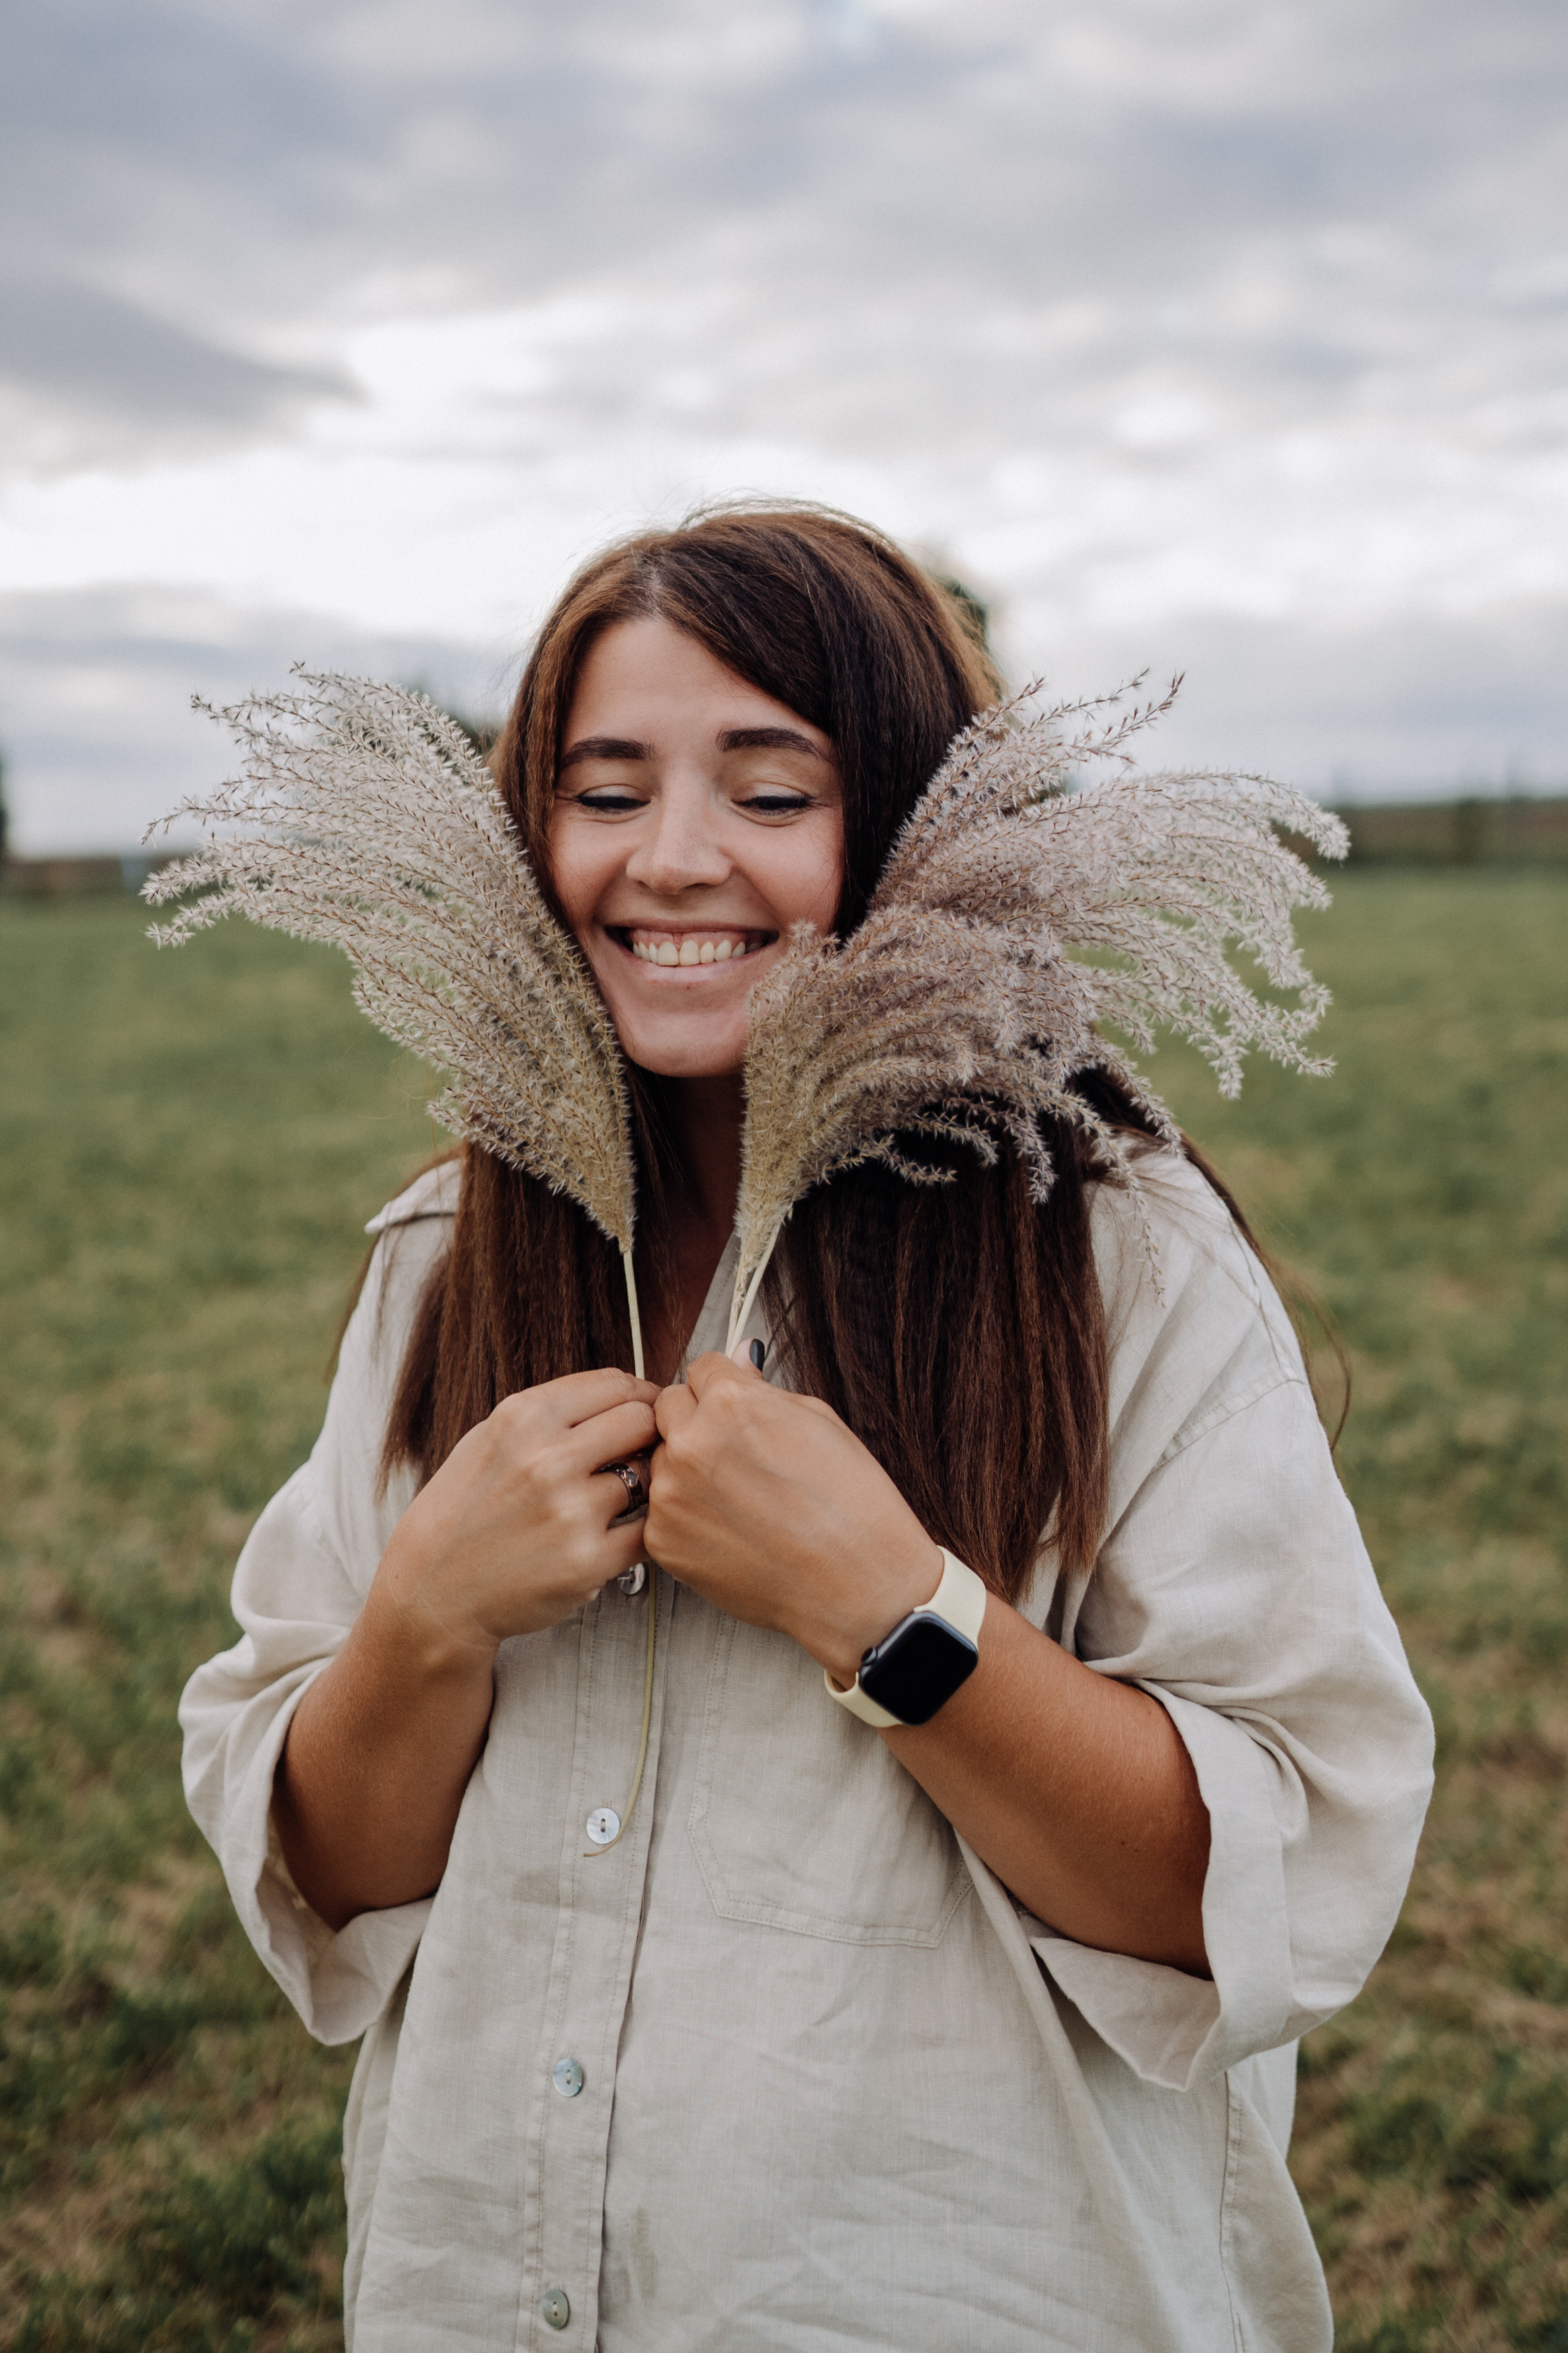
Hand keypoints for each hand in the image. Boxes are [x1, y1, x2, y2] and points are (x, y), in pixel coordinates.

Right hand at [374, 1368, 659, 1663]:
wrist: (434, 1590)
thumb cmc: (463, 1513)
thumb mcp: (489, 1440)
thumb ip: (552, 1414)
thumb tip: (622, 1397)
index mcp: (522, 1419)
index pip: (614, 1384)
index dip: (642, 1394)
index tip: (648, 1407)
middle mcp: (547, 1459)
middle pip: (641, 1421)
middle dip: (650, 1432)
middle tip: (646, 1449)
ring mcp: (570, 1512)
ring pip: (648, 1475)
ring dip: (643, 1484)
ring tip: (616, 1498)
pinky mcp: (588, 1562)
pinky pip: (647, 1532)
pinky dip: (644, 1530)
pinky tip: (620, 1531)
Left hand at [646, 1352, 941, 1681]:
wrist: (857, 1584)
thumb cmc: (852, 1505)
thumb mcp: (818, 1422)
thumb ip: (762, 1388)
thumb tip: (738, 1361)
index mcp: (731, 1403)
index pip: (701, 1368)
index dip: (723, 1388)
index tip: (734, 1408)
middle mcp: (692, 1444)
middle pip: (669, 1409)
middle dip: (697, 1422)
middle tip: (739, 1455)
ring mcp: (671, 1495)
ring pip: (663, 1461)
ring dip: (689, 1470)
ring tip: (742, 1499)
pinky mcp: (664, 1541)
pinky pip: (663, 1511)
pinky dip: (687, 1517)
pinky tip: (732, 1529)